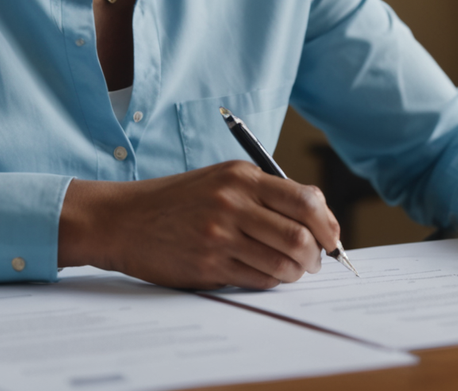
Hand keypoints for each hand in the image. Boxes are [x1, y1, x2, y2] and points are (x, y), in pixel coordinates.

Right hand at [58, 161, 341, 289]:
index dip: (328, 223)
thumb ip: (265, 193)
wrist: (125, 219)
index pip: (305, 199)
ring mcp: (220, 235)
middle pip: (300, 236)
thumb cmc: (179, 200)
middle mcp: (233, 203)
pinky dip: (271, 281)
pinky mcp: (208, 264)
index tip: (332, 237)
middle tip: (316, 261)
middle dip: (317, 255)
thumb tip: (317, 218)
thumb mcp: (222, 180)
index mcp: (242, 177)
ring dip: (296, 272)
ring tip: (292, 270)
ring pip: (282, 263)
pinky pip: (257, 279)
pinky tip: (266, 275)